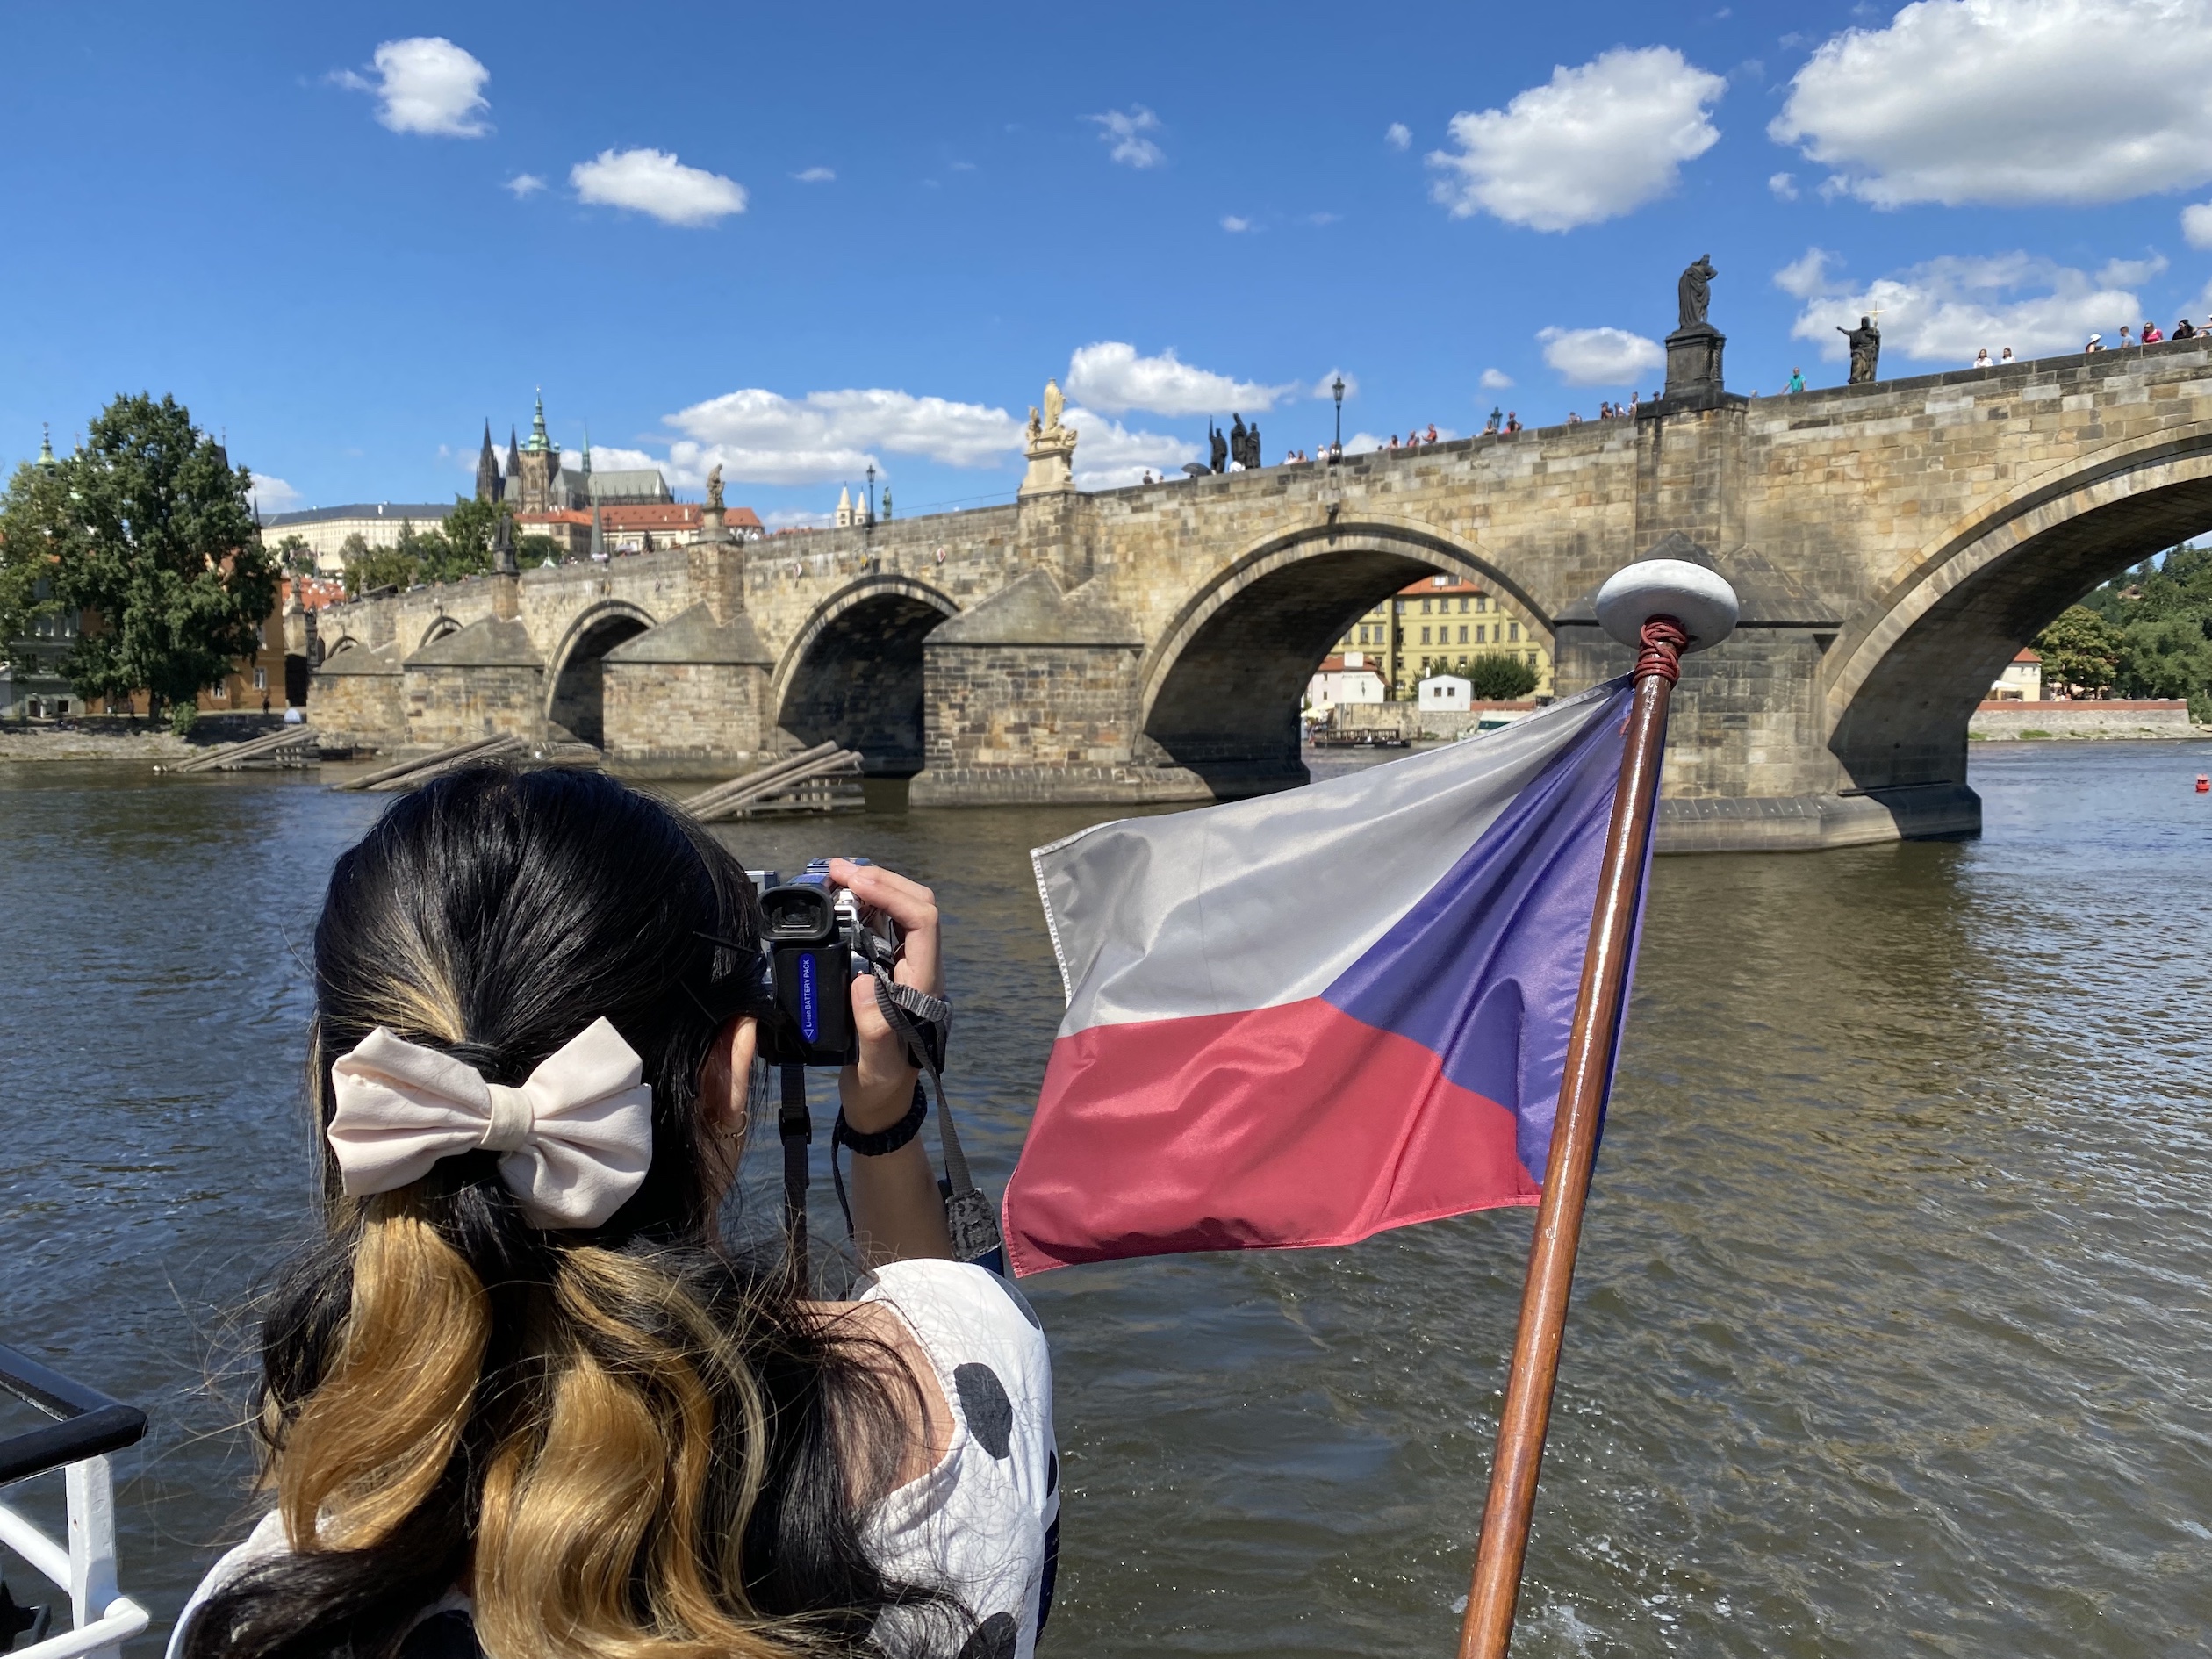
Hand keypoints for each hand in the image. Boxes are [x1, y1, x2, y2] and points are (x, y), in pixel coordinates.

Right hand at [829, 860, 939, 1133]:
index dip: (892, 894)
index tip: (852, 882)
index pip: (922, 923)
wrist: (880, 1107)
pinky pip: (880, 929)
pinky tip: (837, 903)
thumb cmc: (880, 1089)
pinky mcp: (885, 974)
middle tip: (836, 869)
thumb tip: (865, 980)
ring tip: (834, 878)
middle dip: (880, 880)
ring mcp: (903, 970)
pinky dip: (861, 908)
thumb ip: (875, 1028)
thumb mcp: (876, 1067)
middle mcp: (918, 970)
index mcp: (923, 986)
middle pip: (915, 906)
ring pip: (899, 913)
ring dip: (871, 889)